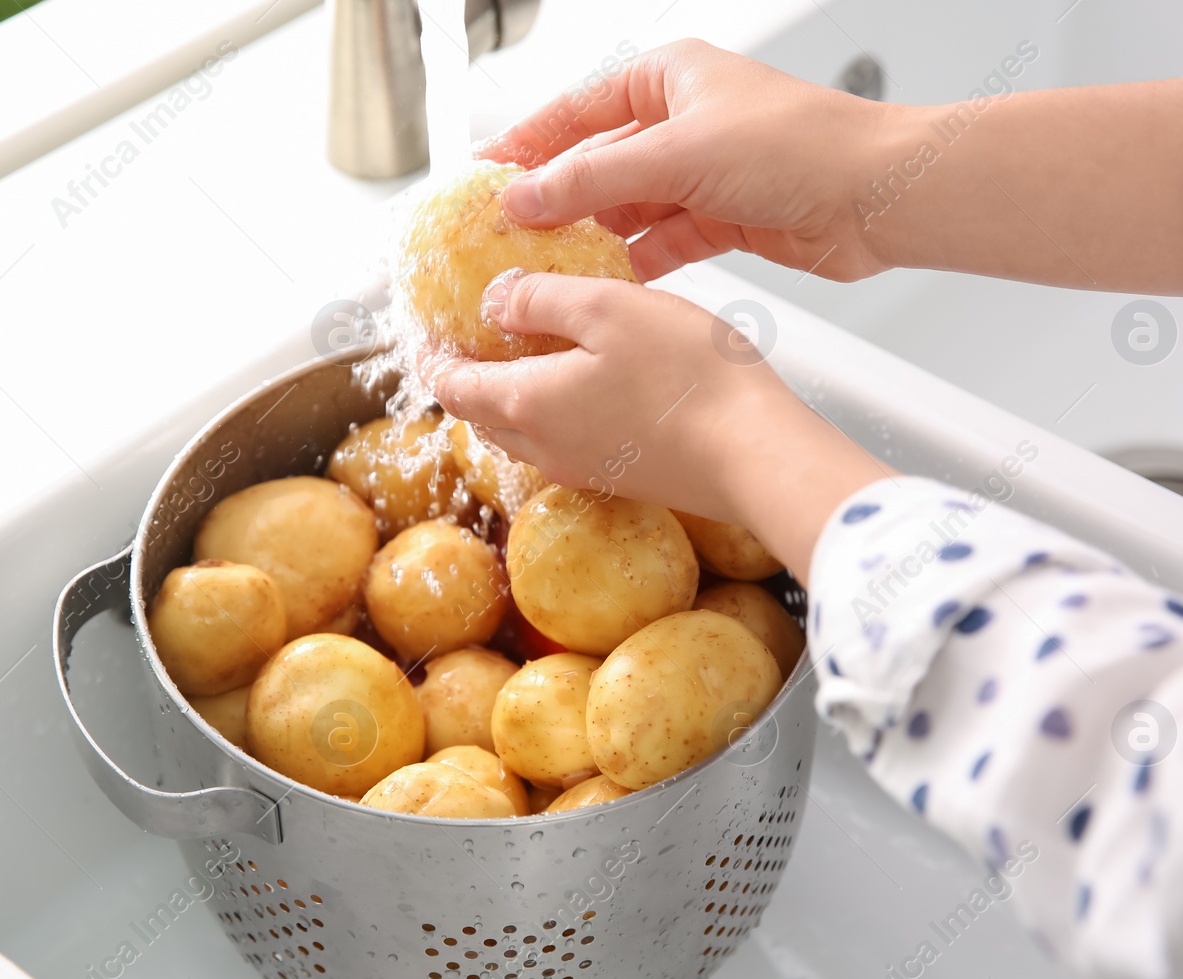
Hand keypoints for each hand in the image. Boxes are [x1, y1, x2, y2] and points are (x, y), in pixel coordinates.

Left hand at [428, 271, 889, 582]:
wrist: (755, 456)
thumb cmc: (690, 380)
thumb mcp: (607, 307)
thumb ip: (540, 298)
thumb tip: (496, 300)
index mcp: (526, 403)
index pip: (450, 385)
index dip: (432, 356)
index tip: (426, 333)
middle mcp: (544, 446)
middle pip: (481, 414)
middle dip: (468, 377)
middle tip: (473, 338)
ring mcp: (583, 468)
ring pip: (522, 432)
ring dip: (512, 396)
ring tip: (529, 352)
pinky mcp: (621, 476)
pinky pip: (566, 442)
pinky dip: (554, 411)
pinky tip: (588, 380)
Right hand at [475, 39, 894, 283]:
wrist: (877, 196)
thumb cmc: (797, 147)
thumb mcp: (676, 155)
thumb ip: (591, 178)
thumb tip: (521, 197)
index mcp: (668, 78)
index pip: (575, 109)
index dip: (526, 144)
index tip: (481, 179)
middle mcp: (682, 122)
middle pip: (597, 163)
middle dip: (555, 201)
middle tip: (504, 236)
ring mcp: (702, 173)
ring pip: (626, 208)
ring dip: (592, 237)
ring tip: (544, 267)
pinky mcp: (721, 220)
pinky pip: (659, 242)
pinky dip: (633, 261)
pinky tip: (603, 283)